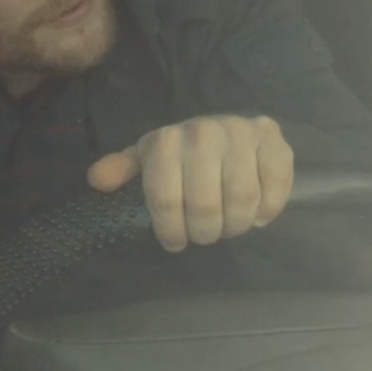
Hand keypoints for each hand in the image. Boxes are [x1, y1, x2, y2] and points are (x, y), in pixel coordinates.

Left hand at [87, 115, 292, 251]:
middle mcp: (204, 133)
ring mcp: (243, 135)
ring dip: (234, 225)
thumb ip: (122, 170)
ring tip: (228, 227)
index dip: (169, 230)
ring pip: (241, 200)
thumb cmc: (179, 154)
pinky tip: (256, 216)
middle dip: (203, 232)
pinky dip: (266, 210)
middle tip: (204, 236)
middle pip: (205, 205)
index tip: (174, 242)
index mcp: (167, 141)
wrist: (223, 128)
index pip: (164, 199)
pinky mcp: (276, 142)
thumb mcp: (146, 159)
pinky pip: (275, 187)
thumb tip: (96, 179)